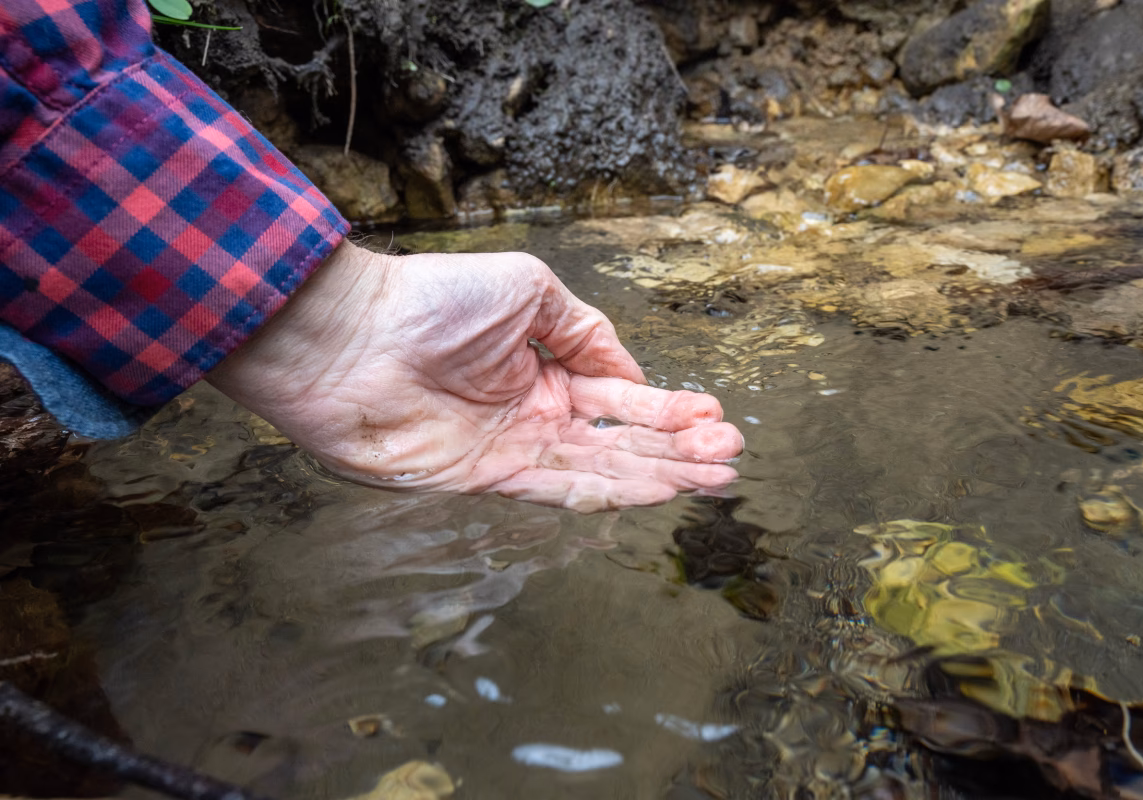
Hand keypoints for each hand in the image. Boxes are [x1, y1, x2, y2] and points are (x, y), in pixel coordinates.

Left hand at [207, 241, 742, 511]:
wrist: (351, 337)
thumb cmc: (432, 299)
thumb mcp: (527, 290)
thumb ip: (583, 330)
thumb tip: (628, 377)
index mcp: (543, 367)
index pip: (619, 396)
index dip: (669, 407)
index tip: (716, 413)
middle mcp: (533, 413)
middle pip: (619, 439)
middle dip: (679, 447)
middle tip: (732, 454)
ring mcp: (512, 449)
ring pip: (600, 468)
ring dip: (659, 474)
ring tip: (715, 476)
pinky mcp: (485, 479)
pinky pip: (559, 488)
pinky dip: (611, 491)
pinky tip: (656, 489)